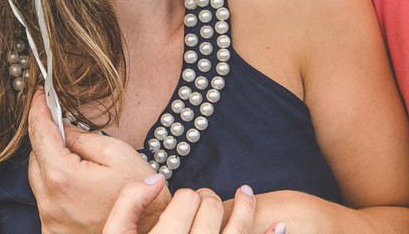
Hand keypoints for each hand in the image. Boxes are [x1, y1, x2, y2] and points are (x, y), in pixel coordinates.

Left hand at [27, 89, 166, 233]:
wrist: (150, 230)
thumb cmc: (140, 192)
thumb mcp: (116, 153)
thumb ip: (82, 137)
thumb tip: (61, 127)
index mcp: (63, 177)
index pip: (40, 133)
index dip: (39, 109)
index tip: (40, 95)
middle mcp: (50, 201)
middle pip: (35, 156)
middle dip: (49, 139)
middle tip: (70, 131)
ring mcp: (50, 219)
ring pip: (38, 178)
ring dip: (51, 164)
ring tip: (79, 163)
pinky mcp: (53, 230)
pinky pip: (45, 200)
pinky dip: (55, 187)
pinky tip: (77, 184)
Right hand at [104, 181, 265, 233]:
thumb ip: (128, 203)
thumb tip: (158, 179)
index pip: (187, 199)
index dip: (185, 196)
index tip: (182, 204)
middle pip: (211, 209)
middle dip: (209, 199)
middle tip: (204, 201)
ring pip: (238, 231)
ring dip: (246, 208)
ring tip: (247, 192)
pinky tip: (279, 227)